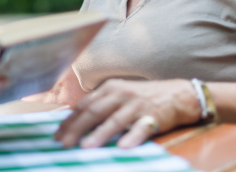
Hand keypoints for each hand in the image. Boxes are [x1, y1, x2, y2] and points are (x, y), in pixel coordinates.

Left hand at [54, 79, 197, 148]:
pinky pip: (141, 128)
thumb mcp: (119, 95)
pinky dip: (132, 137)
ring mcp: (137, 105)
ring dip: (99, 134)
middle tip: (64, 143)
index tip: (57, 135)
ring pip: (114, 121)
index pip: (84, 105)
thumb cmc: (143, 98)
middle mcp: (121, 94)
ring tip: (86, 147)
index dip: (70, 120)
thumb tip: (75, 122)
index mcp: (110, 88)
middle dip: (77, 129)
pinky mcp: (153, 116)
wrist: (177, 95)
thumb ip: (100, 105)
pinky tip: (123, 147)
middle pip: (94, 112)